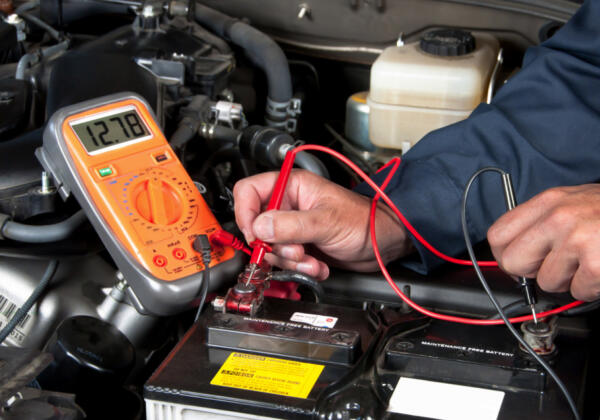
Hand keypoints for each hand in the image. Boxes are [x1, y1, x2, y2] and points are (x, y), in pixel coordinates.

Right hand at [233, 170, 412, 279]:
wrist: (384, 244)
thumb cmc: (365, 221)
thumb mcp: (326, 221)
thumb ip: (290, 225)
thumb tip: (259, 228)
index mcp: (292, 187)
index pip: (249, 192)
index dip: (245, 213)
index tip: (254, 234)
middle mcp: (289, 205)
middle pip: (257, 226)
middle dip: (275, 246)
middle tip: (295, 252)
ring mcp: (293, 227)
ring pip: (270, 248)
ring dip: (290, 261)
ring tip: (311, 261)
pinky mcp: (301, 246)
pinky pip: (286, 261)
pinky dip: (300, 269)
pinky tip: (317, 266)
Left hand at [487, 184, 599, 300]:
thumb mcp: (573, 203)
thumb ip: (541, 222)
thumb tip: (513, 251)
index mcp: (548, 201)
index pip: (498, 235)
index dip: (505, 255)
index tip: (519, 262)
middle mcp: (558, 217)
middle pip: (513, 262)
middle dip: (532, 271)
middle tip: (555, 265)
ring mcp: (577, 240)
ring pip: (546, 282)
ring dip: (568, 280)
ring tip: (588, 261)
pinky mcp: (595, 264)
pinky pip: (576, 292)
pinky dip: (590, 288)